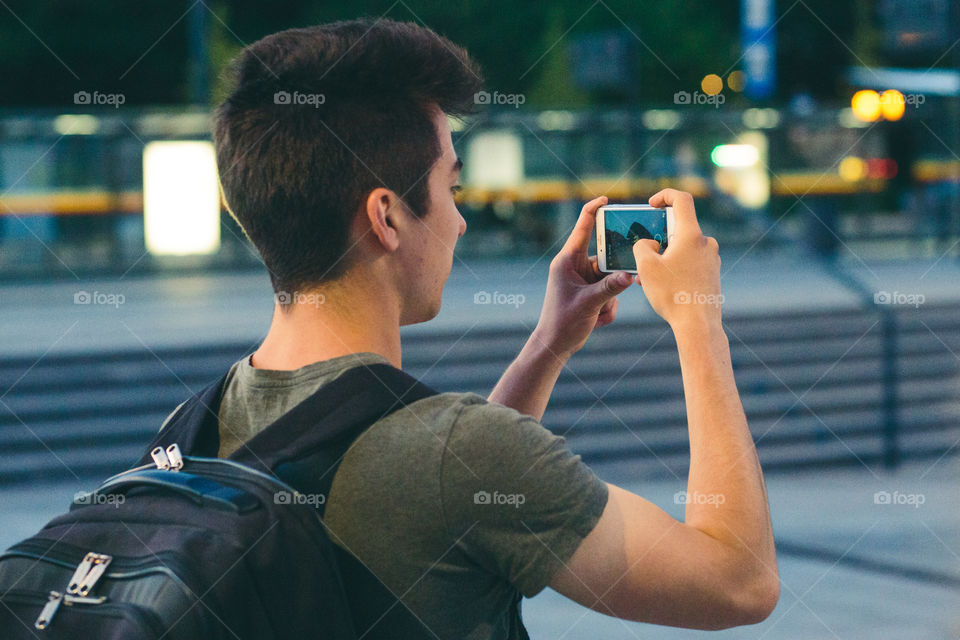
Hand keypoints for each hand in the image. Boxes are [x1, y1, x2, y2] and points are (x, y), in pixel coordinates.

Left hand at [534, 195, 633, 358]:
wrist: (555, 345)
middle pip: (605, 258)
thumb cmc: (562, 322)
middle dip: (612, 278)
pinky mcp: (589, 291)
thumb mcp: (589, 304)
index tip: (607, 198)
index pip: (582, 228)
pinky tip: (596, 320)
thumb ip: (610, 288)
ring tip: (596, 315)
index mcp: (567, 261)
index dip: (594, 210)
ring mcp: (583, 279)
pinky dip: (607, 308)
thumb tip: (632, 275)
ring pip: (611, 279)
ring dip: (609, 299)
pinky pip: (610, 292)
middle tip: (613, 290)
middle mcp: (575, 266)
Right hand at [632, 189, 721, 328]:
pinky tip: (663, 287)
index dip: (664, 195)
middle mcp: (706, 243)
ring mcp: (712, 259)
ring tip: (648, 278)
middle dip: (658, 238)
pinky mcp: (713, 273)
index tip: (652, 204)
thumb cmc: (672, 294)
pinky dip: (676, 268)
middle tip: (643, 254)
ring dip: (665, 257)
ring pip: (683, 248)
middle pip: (679, 228)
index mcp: (691, 235)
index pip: (681, 200)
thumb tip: (649, 244)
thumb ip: (642, 247)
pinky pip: (691, 262)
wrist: (698, 325)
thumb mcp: (645, 267)